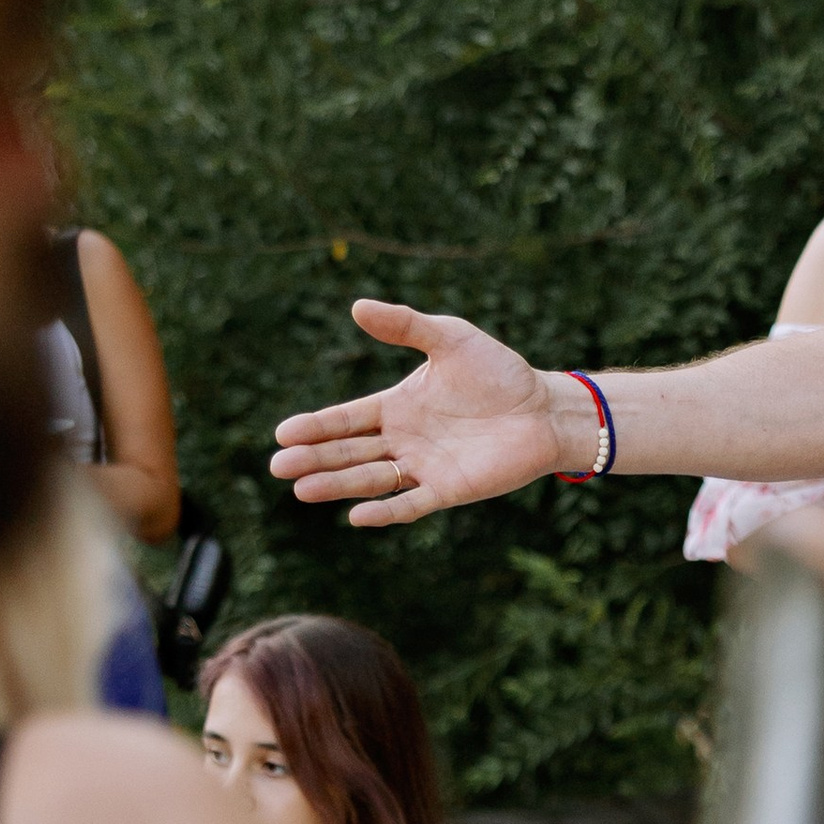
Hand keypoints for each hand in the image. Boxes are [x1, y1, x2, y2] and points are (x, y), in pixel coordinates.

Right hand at [269, 305, 594, 528]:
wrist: (545, 408)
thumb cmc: (499, 372)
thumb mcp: (450, 338)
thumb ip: (405, 324)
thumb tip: (356, 306)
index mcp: (396, 406)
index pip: (346, 420)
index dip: (315, 427)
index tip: (282, 434)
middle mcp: (403, 440)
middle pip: (349, 453)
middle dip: (314, 459)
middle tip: (278, 467)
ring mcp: (424, 467)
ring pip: (372, 480)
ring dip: (338, 485)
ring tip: (302, 490)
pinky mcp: (450, 490)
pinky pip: (412, 504)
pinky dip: (386, 512)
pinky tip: (357, 517)